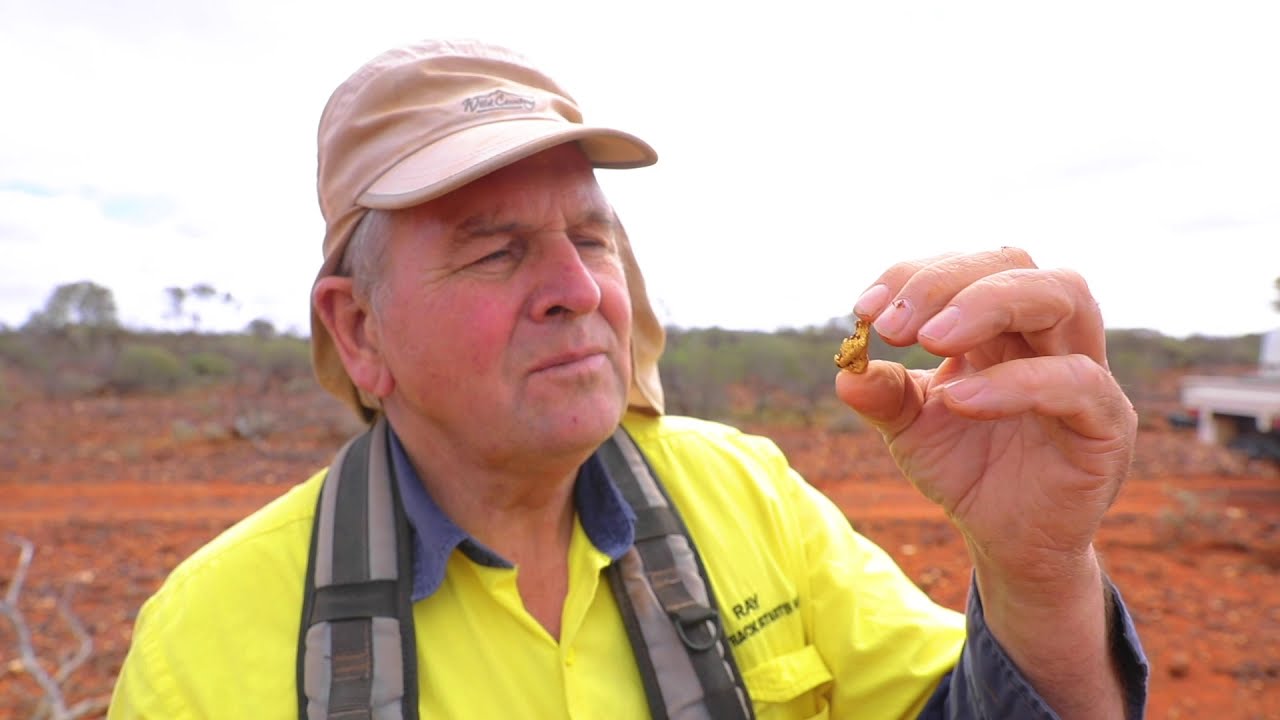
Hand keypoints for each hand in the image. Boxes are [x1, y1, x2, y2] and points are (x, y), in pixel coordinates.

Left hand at [834, 247, 1136, 589]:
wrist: (1002, 540)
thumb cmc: (965, 467)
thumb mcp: (909, 428)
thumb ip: (883, 394)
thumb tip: (847, 371)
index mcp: (999, 324)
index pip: (967, 267)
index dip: (915, 275)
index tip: (865, 311)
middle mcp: (1046, 334)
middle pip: (1015, 264)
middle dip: (947, 282)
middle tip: (894, 326)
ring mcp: (1084, 371)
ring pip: (1065, 295)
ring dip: (988, 305)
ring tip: (930, 340)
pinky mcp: (1106, 422)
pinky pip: (1077, 382)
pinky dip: (1015, 383)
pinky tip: (960, 400)